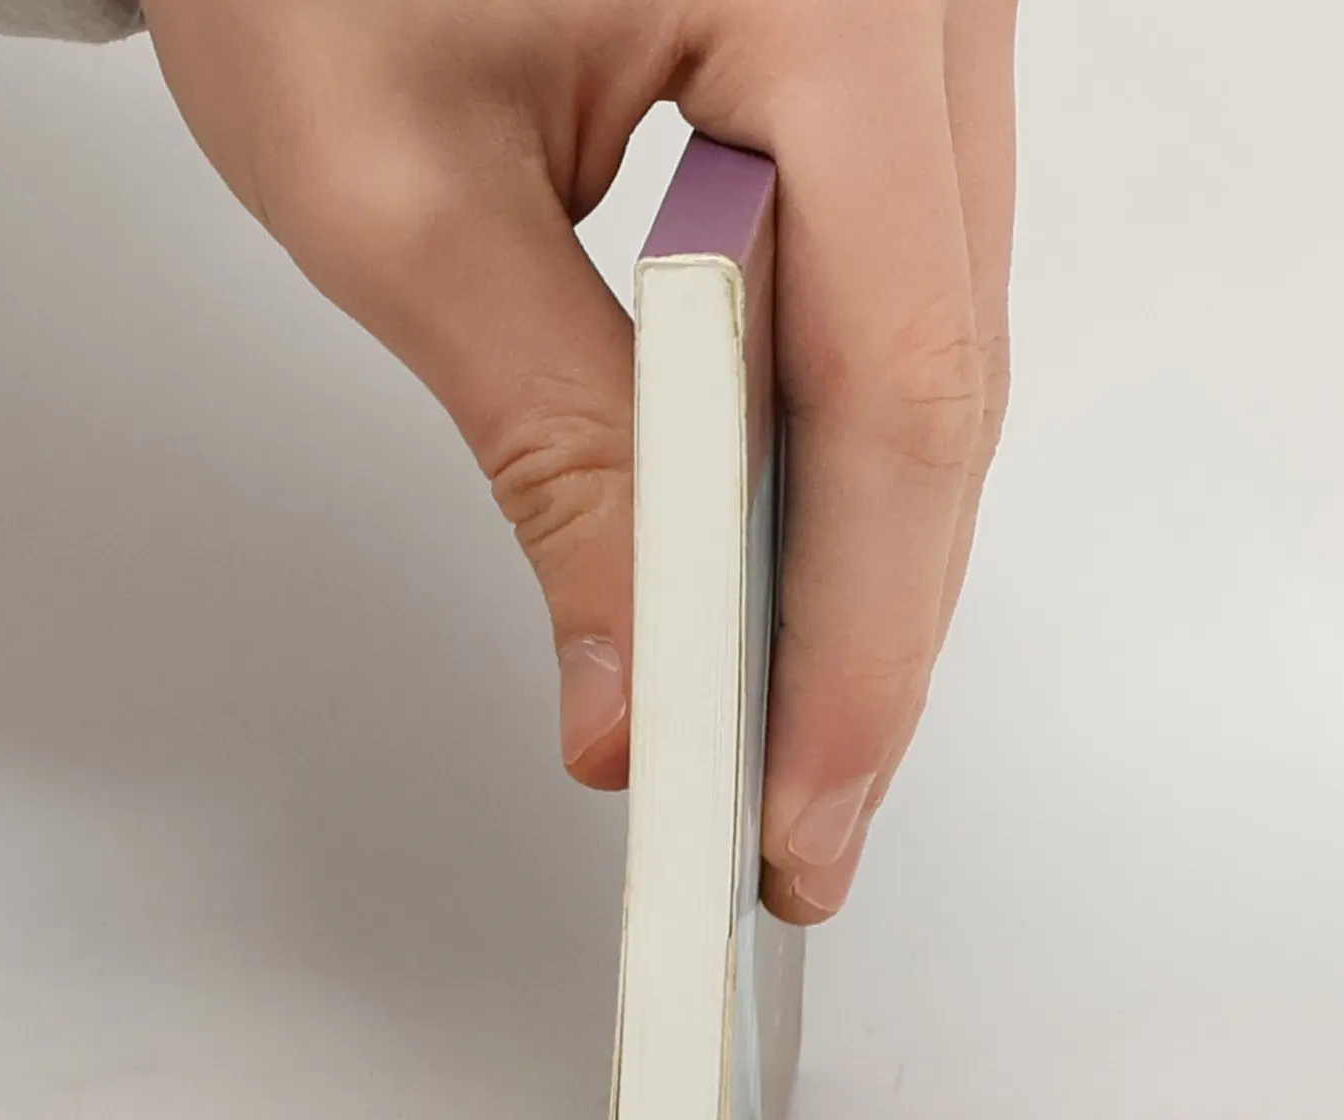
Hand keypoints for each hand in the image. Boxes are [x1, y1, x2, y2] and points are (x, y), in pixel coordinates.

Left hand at [143, 0, 1015, 921]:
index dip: (856, 638)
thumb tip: (637, 684)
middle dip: (864, 638)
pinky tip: (770, 568)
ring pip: (934, 362)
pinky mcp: (875, 82)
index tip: (790, 802)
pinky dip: (827, 460)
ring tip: (773, 728)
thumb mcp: (399, 192)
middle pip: (944, 391)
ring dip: (853, 565)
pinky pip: (893, 305)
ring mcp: (920, 35)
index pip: (897, 386)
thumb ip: (550, 450)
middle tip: (792, 817)